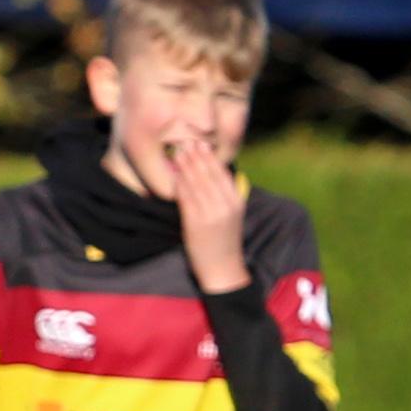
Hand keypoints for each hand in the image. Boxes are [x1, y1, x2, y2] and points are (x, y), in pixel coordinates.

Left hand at [146, 124, 254, 295]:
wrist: (223, 269)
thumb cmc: (224, 241)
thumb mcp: (231, 215)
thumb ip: (224, 196)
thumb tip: (212, 174)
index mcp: (236, 202)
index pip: (221, 174)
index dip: (209, 157)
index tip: (201, 144)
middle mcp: (225, 206)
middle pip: (208, 175)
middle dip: (195, 157)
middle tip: (185, 141)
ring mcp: (210, 214)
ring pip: (196, 184)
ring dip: (185, 166)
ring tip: (178, 153)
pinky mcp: (196, 223)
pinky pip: (186, 199)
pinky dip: (180, 185)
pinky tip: (174, 175)